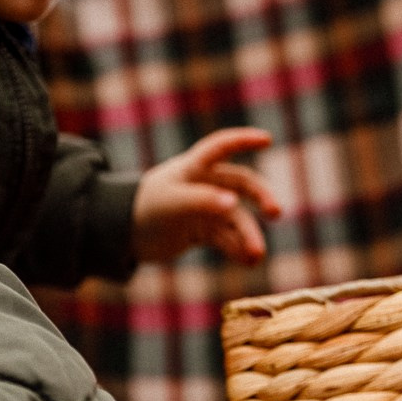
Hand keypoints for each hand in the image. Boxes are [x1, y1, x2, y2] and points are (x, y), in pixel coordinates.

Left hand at [131, 127, 279, 264]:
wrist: (125, 237)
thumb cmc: (145, 209)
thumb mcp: (172, 203)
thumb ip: (202, 201)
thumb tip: (234, 204)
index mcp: (193, 167)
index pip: (221, 147)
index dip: (243, 140)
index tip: (266, 139)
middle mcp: (204, 184)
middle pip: (241, 184)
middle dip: (260, 196)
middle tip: (276, 212)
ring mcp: (205, 207)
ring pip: (236, 218)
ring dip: (248, 235)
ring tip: (256, 255)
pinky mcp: (203, 229)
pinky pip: (227, 238)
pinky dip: (238, 248)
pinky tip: (248, 261)